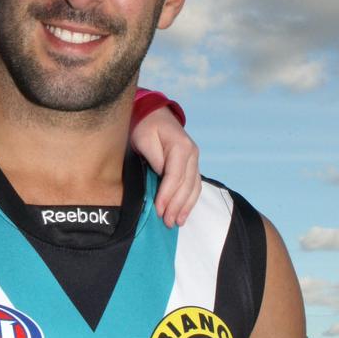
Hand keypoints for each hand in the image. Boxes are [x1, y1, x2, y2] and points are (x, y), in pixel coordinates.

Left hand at [130, 104, 200, 227]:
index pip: (175, 176)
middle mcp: (192, 154)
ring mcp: (194, 160)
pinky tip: (183, 213)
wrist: (154, 114)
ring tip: (176, 222)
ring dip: (185, 207)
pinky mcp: (191, 165)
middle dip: (176, 206)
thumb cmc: (145, 126)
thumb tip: (161, 176)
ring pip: (194, 188)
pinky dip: (189, 201)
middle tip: (167, 222)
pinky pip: (194, 186)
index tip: (159, 209)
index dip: (167, 195)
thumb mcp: (144, 138)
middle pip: (186, 185)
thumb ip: (154, 158)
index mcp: (181, 146)